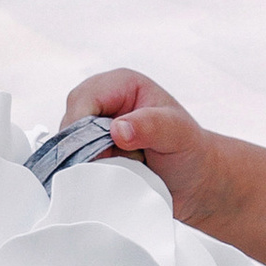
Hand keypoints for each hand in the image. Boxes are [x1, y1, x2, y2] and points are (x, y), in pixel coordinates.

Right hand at [64, 68, 216, 224]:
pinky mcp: (94, 153)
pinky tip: (111, 177)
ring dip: (88, 162)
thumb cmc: (190, 150)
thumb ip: (151, 127)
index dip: (83, 125)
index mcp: (122, 84)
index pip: (84, 98)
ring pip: (70, 145)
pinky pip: (76, 163)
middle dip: (84, 147)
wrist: (195, 181)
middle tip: (111, 164)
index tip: (96, 151)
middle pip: (70, 122)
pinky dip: (89, 173)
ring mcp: (96, 130)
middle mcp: (105, 103)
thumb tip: (118, 129)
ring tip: (120, 169)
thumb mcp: (177, 134)